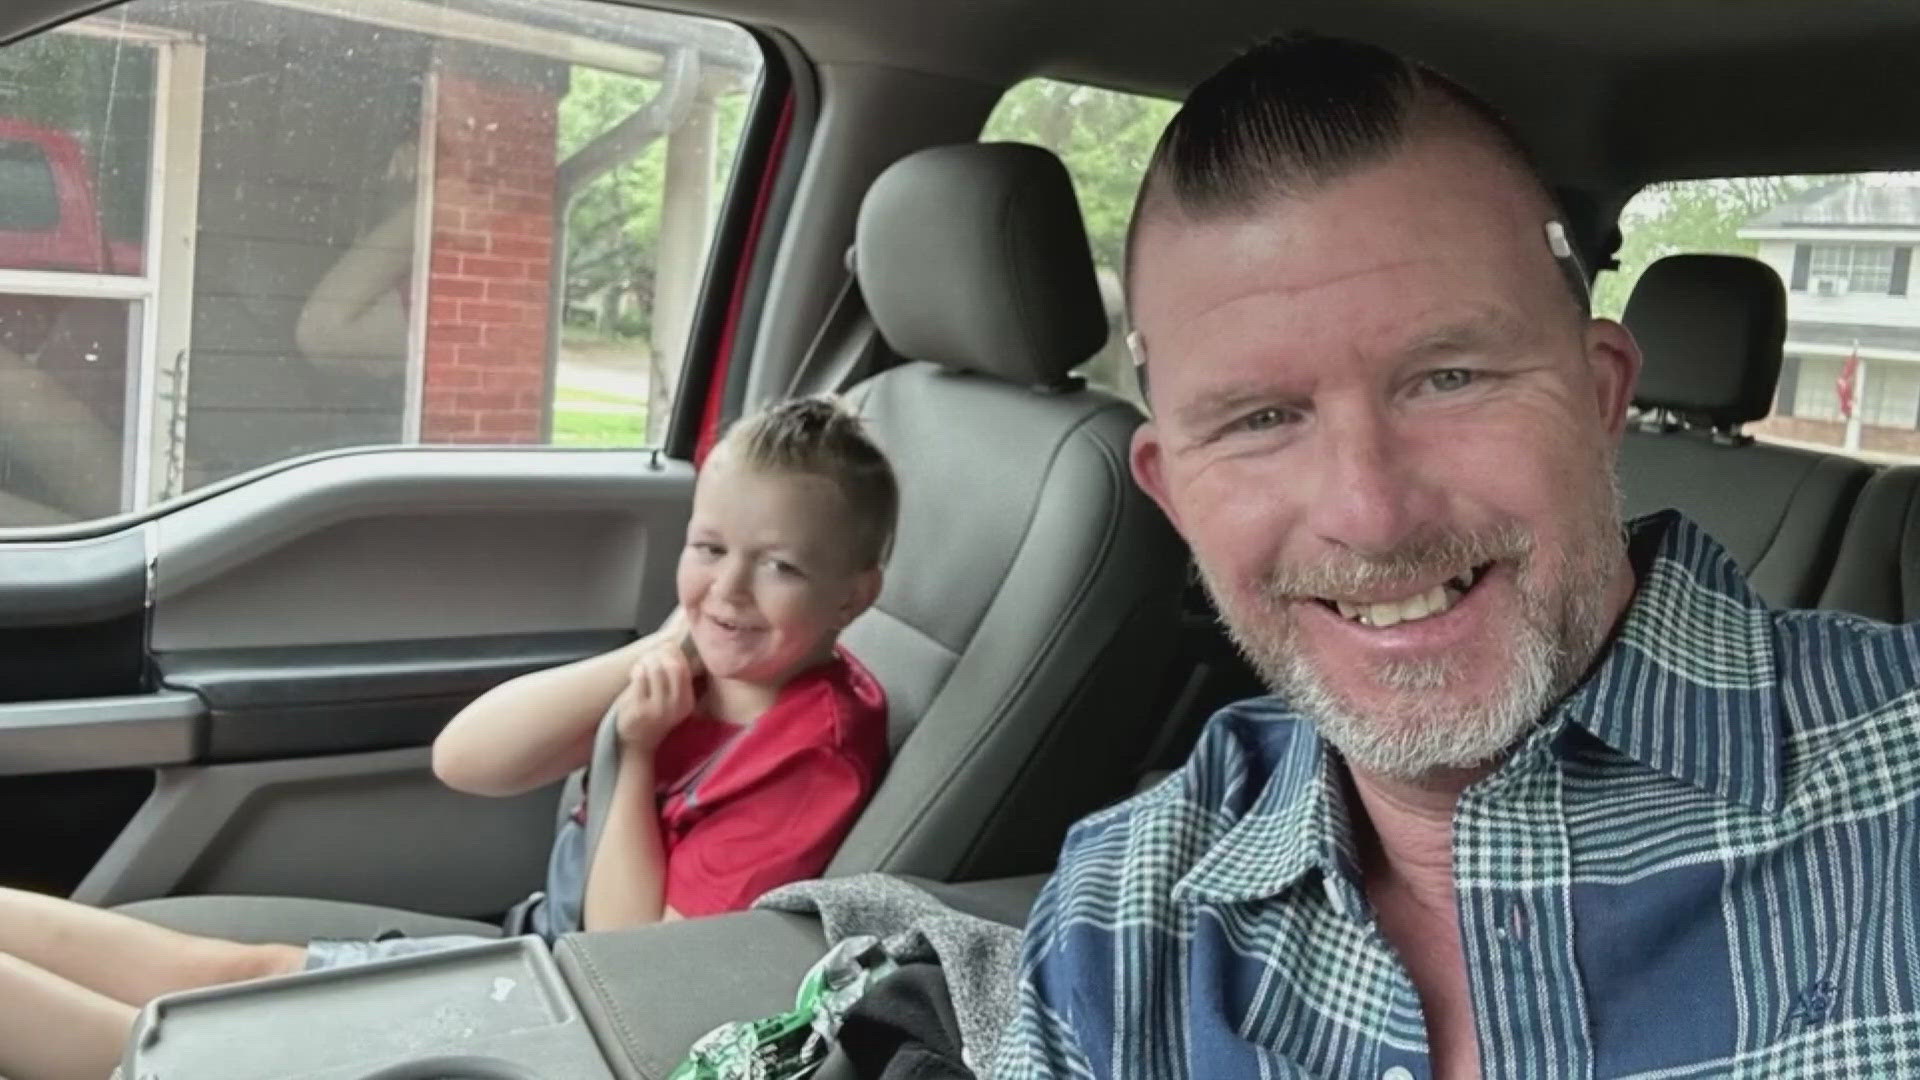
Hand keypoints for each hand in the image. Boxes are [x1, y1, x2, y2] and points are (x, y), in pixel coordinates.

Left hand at [613, 634, 702, 750]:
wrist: (636, 745)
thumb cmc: (651, 716)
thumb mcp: (670, 700)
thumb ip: (674, 678)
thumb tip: (670, 644)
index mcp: (687, 701)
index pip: (685, 667)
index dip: (673, 652)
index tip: (663, 648)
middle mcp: (676, 705)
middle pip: (673, 666)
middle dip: (660, 654)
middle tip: (650, 655)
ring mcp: (658, 709)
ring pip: (656, 670)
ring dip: (646, 660)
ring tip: (641, 664)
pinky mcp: (640, 711)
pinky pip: (640, 679)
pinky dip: (637, 670)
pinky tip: (635, 673)